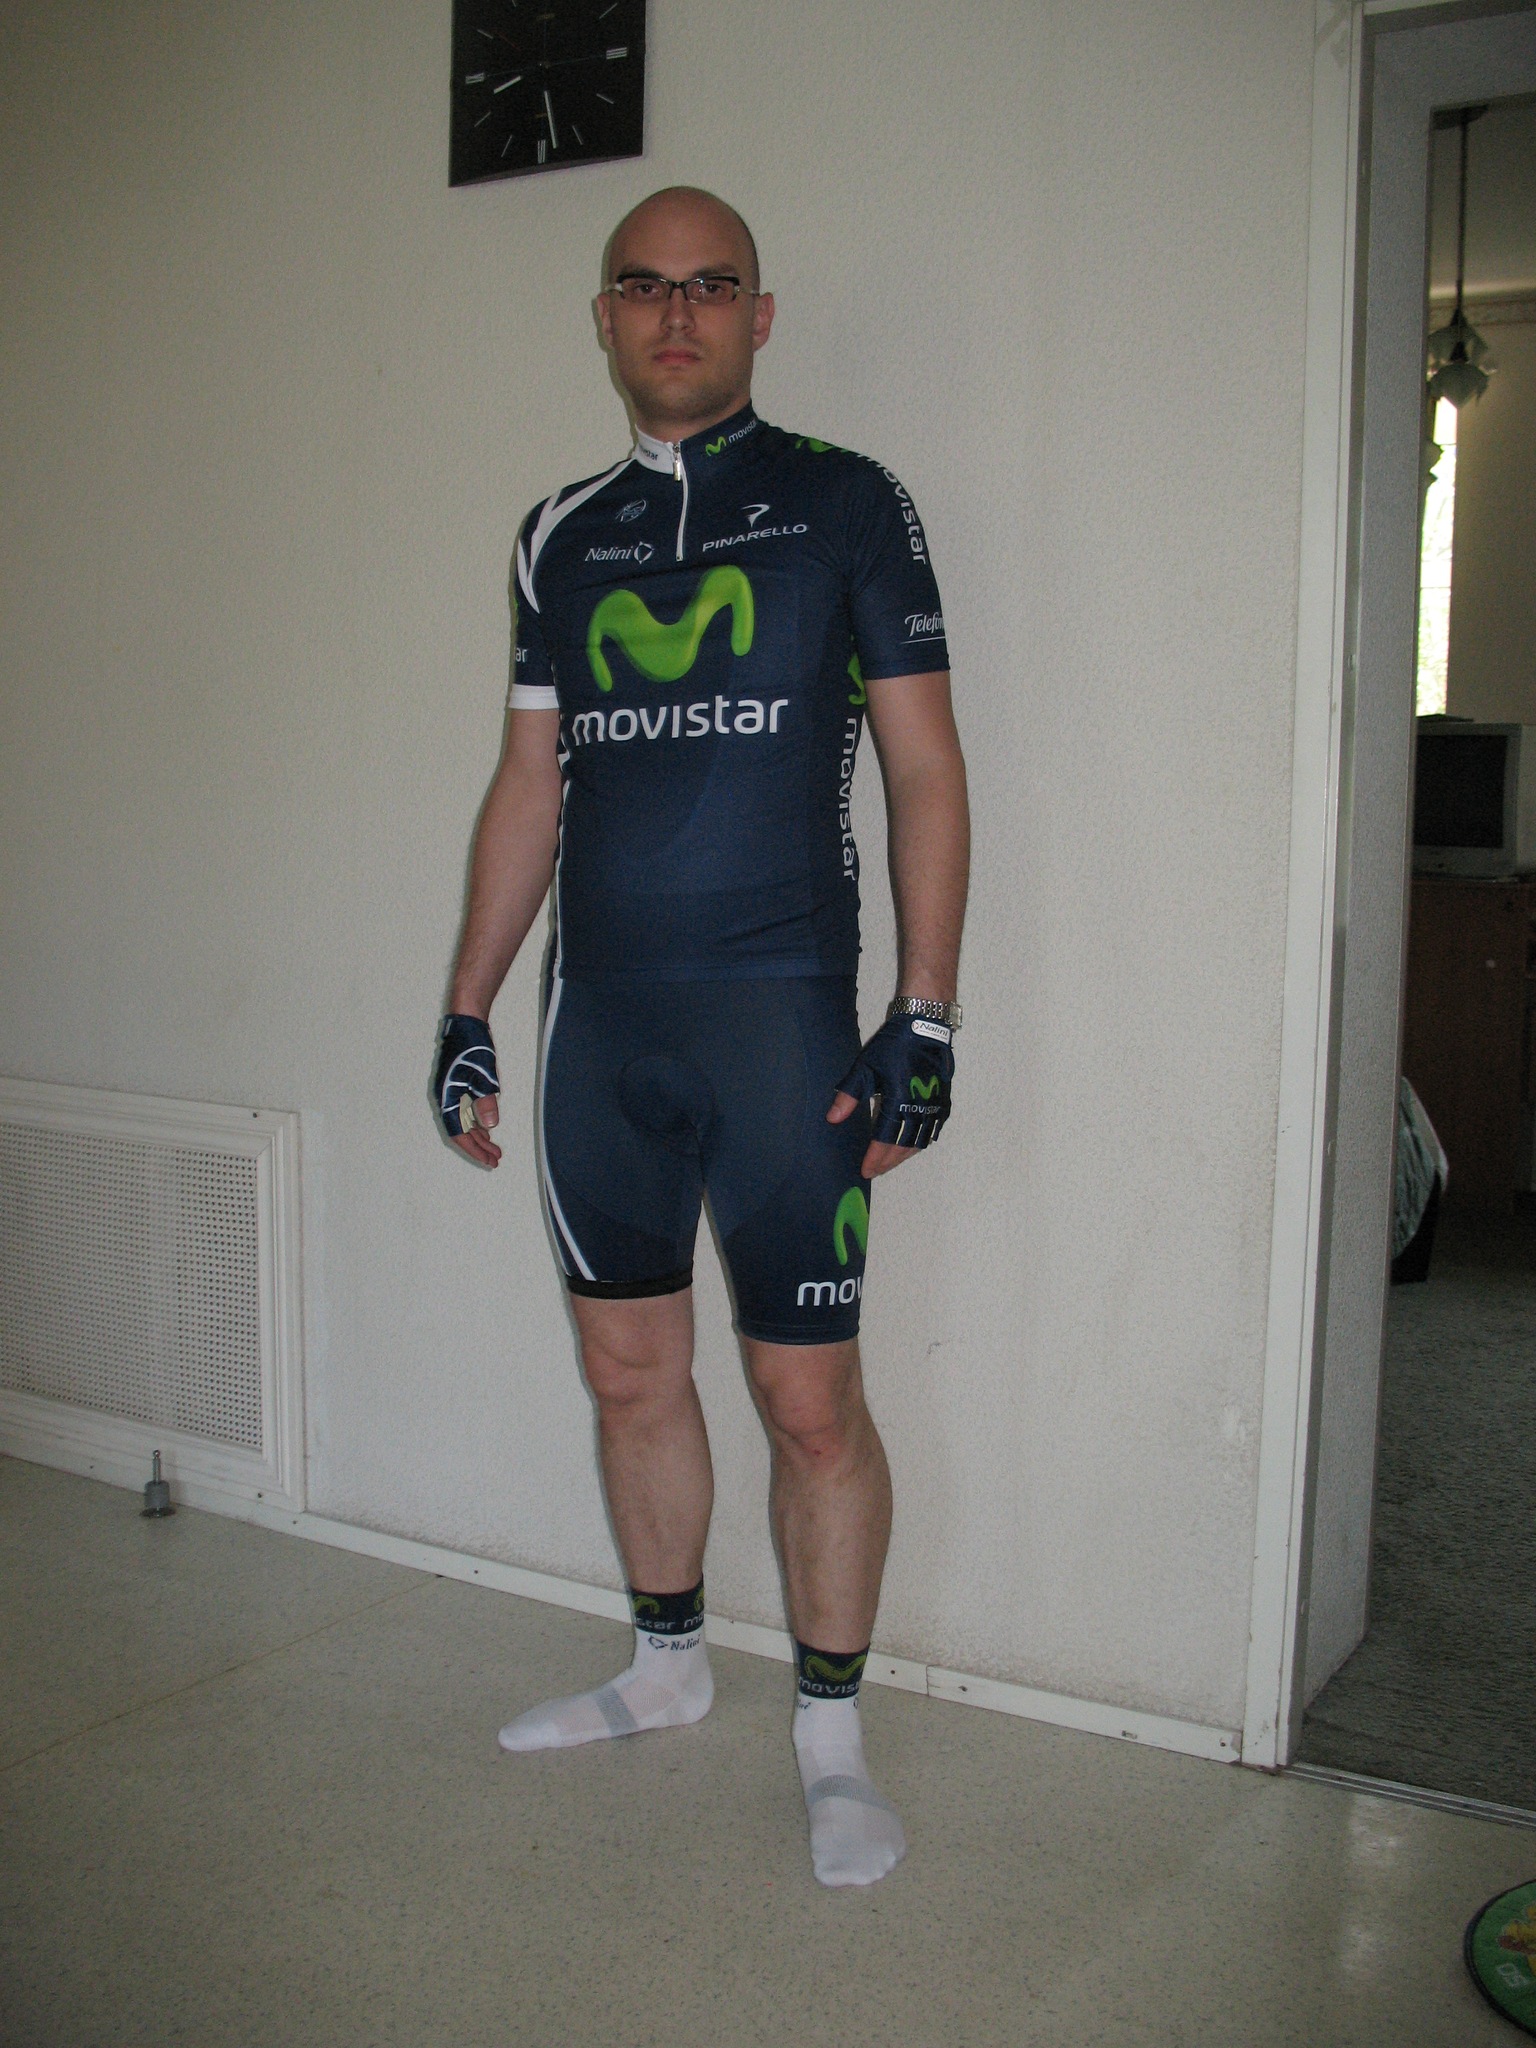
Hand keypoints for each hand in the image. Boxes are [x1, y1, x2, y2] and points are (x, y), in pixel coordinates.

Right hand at [433, 1014, 502, 1168]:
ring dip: (478, 1136)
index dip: (474, 1150)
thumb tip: (490, 1125)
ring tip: (494, 1148)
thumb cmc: (473, 1046)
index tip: (490, 1161)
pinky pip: (464, 1112)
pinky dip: (476, 1122)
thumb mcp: (484, 1074)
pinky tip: (486, 1127)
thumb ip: (486, 1100)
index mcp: (448, 1098)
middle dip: (479, 1147)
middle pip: (461, 1132)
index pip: (459, 1134)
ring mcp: (450, 1092)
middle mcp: (446, 1098)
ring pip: (463, 1122)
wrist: (466, 1022)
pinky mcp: (456, 1085)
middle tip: (496, 1159)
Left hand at [827, 1012, 953, 1177]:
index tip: (866, 1170)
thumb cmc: (893, 1045)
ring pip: (921, 1141)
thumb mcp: (865, 1067)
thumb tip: (833, 1119)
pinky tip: (913, 1145)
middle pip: (903, 1145)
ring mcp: (935, 1105)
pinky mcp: (944, 1100)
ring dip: (904, 1155)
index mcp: (898, 1100)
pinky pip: (935, 1129)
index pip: (885, 1138)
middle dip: (888, 1161)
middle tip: (875, 1170)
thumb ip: (849, 1095)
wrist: (925, 1026)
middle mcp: (919, 1107)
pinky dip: (923, 1142)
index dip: (875, 1157)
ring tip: (890, 1162)